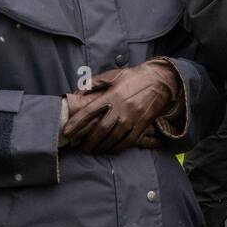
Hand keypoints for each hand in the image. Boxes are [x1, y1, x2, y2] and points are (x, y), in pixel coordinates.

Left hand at [62, 59, 181, 153]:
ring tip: (92, 151)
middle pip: (100, 130)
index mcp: (112, 95)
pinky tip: (110, 150)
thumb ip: (94, 83)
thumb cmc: (134, 77)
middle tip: (79, 147)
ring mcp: (132, 118)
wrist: (160, 80)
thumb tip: (77, 91)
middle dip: (87, 141)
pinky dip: (117, 148)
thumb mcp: (113, 75)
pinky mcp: (142, 124)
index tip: (67, 132)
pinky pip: (128, 141)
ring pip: (113, 138)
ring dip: (100, 147)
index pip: (90, 112)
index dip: (76, 123)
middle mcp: (121, 108)